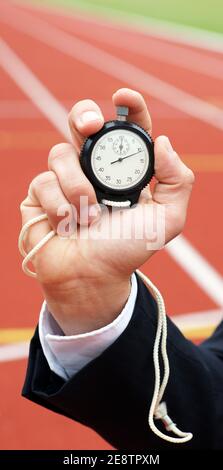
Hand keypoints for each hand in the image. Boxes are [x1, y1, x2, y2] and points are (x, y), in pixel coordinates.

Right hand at [20, 88, 193, 334]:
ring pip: (60, 153)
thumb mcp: (167, 220)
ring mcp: (65, 178)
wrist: (90, 277)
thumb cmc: (127, 249)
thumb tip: (163, 141)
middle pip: (82, 121)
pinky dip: (59, 206)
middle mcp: (94, 168)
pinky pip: (44, 181)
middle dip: (82, 116)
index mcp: (126, 169)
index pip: (129, 128)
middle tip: (88, 128)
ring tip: (88, 218)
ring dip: (77, 188)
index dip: (129, 106)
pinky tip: (67, 226)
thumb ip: (177, 181)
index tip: (123, 97)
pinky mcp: (41, 192)